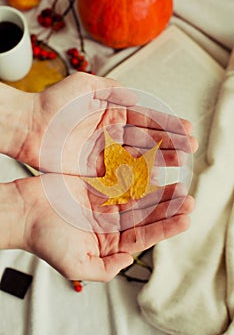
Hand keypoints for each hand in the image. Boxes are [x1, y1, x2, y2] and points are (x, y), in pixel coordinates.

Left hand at [10, 72, 197, 174]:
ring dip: (159, 160)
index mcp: (112, 112)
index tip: (187, 130)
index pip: (146, 119)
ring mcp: (104, 152)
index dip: (167, 124)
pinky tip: (152, 179)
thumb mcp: (84, 86)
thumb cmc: (52, 104)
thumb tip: (135, 98)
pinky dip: (137, 177)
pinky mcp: (94, 170)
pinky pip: (120, 174)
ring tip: (179, 164)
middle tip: (189, 149)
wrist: (28, 127)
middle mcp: (111, 133)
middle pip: (146, 139)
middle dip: (169, 143)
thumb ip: (111, 89)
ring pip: (137, 157)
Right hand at [14, 175, 193, 280]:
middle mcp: (108, 223)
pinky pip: (121, 179)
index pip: (143, 237)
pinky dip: (137, 176)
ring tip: (178, 185)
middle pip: (144, 215)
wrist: (23, 211)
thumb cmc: (45, 238)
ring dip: (157, 191)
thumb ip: (104, 269)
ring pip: (137, 196)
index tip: (186, 219)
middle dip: (167, 209)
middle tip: (188, 199)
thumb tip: (128, 262)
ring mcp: (103, 203)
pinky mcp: (96, 185)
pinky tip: (153, 171)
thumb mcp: (75, 265)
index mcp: (107, 243)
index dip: (166, 228)